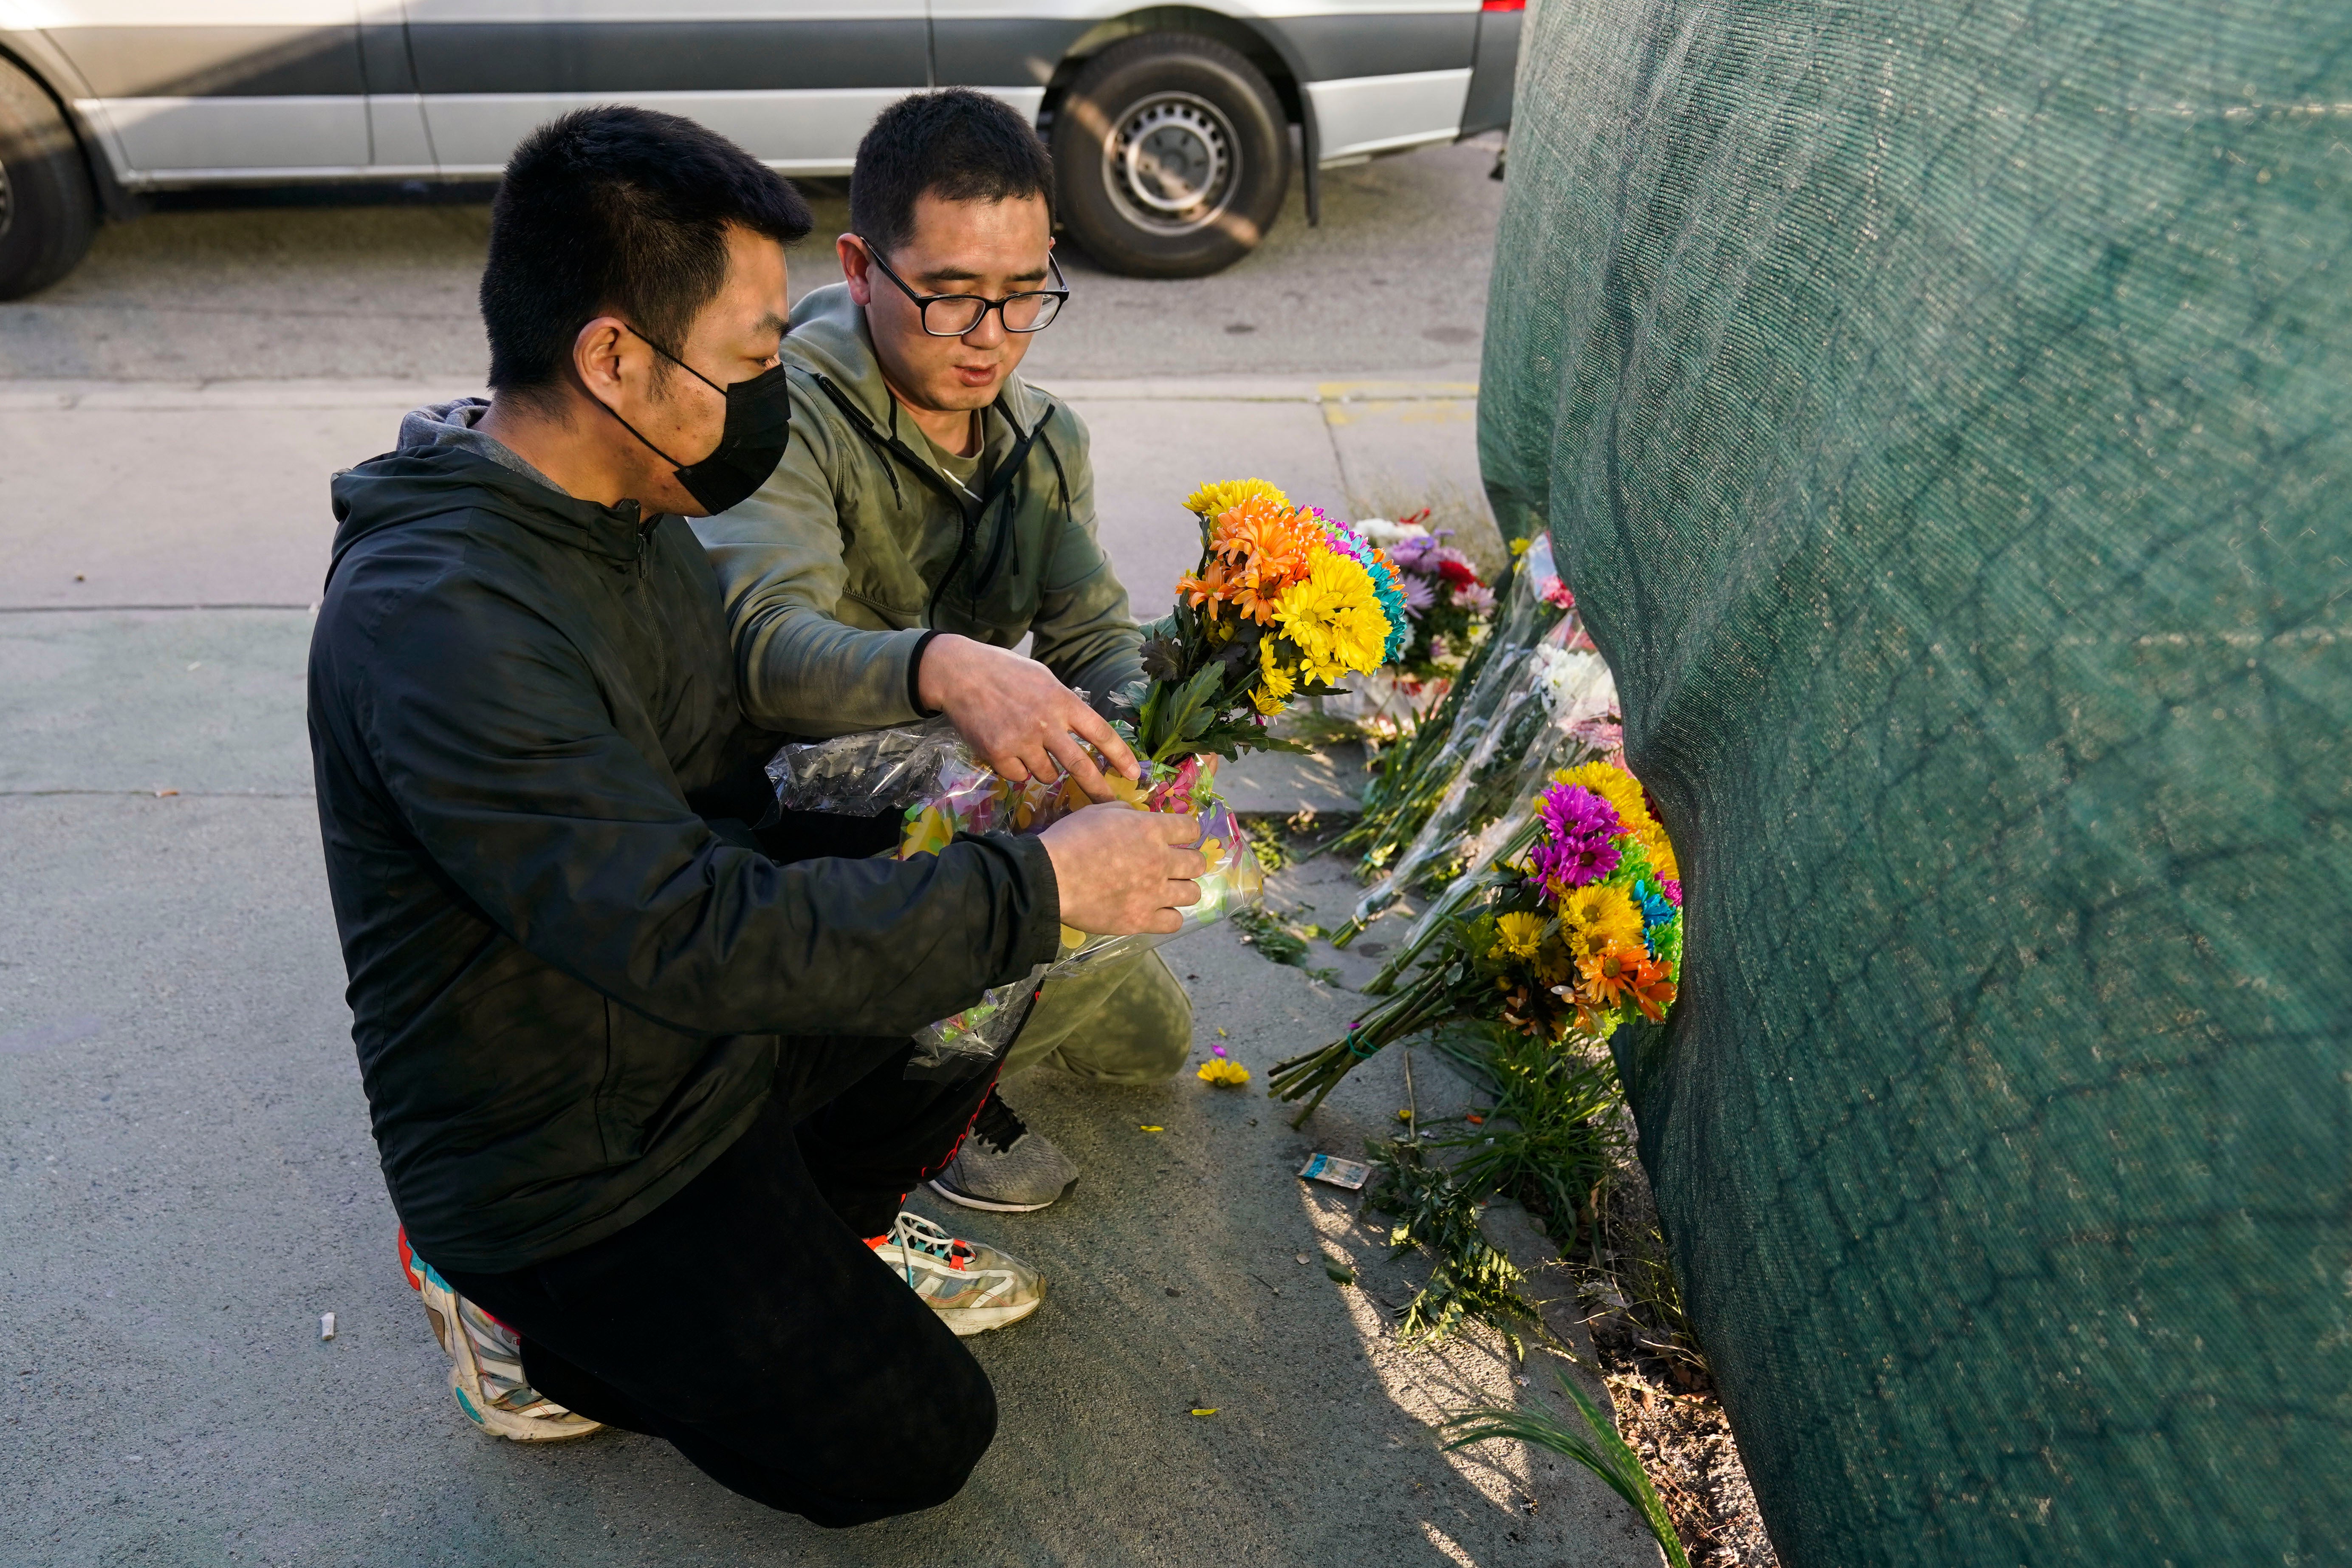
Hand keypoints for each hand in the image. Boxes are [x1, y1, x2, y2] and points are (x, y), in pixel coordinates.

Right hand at [917, 634, 1141, 798]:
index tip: (1133, 774)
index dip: (1120, 756)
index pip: (1101, 733)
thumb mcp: (1043, 679)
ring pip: (1046, 775)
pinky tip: (1005, 748)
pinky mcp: (998, 753)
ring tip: (1027, 747)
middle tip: (1108, 804)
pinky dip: (1016, 770)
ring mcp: (1021, 740)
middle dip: (1098, 789)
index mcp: (1062, 701)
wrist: (959, 672)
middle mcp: (1046, 723)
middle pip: (1080, 766)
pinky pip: (1018, 777)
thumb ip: (1064, 705)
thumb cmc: (1005, 672)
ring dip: (1043, 769)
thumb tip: (1083, 730)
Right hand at [1038, 804, 1206, 935]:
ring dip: (1183, 889)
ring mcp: (1153, 894)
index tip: (1180, 836)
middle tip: (1176, 865)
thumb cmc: (1070, 840)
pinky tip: (1158, 911)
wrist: (1049, 878)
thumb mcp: (1096, 812)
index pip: (1190, 829)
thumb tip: (1137, 814)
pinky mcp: (1141, 920)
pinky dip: (1169, 916)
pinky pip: (1174, 922)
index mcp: (1150, 831)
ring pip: (1192, 894)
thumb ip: (1123, 811)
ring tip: (1169, 890)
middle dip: (1190, 862)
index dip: (1187, 832)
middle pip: (1197, 864)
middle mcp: (1160, 862)